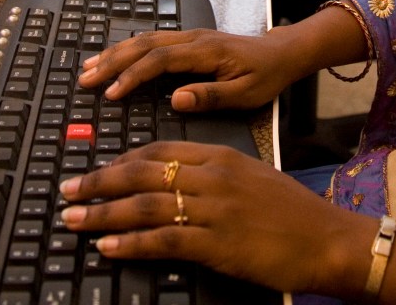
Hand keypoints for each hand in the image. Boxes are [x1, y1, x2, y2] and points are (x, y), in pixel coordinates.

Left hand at [60, 143, 373, 296]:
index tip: (96, 171)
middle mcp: (212, 177)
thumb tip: (174, 184)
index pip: (158, 149)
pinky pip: (163, 240)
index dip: (120, 160)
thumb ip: (212, 175)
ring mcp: (214, 209)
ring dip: (102, 211)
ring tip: (72, 217)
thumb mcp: (250, 178)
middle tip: (68, 189)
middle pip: (142, 173)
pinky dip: (130, 242)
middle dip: (98, 181)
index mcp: (219, 155)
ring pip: (144, 204)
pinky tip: (106, 245)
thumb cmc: (291, 213)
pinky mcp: (217, 243)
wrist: (327, 238)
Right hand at [80, 27, 301, 110]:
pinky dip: (127, 49)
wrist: (280, 53)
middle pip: (144, 45)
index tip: (112, 93)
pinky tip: (112, 58)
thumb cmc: (265, 76)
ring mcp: (189, 36)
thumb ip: (211, 97)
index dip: (133, 76)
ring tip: (88, 67)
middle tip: (85, 79)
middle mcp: (193, 39)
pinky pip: (151, 41)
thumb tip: (176, 99)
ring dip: (115, 52)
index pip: (160, 61)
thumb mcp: (246, 94)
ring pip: (144, 39)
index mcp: (205, 52)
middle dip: (112, 61)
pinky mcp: (187, 40)